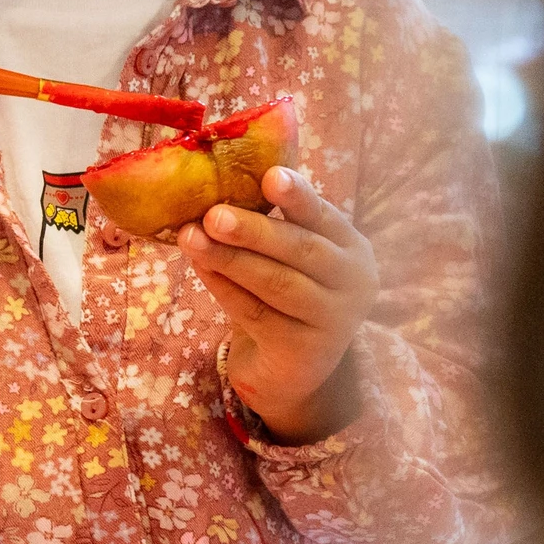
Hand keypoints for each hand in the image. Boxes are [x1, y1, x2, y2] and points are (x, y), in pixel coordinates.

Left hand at [177, 166, 379, 442]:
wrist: (292, 367)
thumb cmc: (286, 294)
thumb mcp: (290, 256)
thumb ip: (271, 224)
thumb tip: (217, 186)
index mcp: (351, 247)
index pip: (324, 216)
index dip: (298, 196)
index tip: (271, 176)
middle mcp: (353, 283)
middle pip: (302, 251)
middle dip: (254, 230)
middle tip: (213, 214)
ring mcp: (332, 320)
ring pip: (276, 283)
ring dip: (229, 258)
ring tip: (191, 237)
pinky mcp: (303, 350)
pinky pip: (256, 313)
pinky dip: (224, 288)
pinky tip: (200, 267)